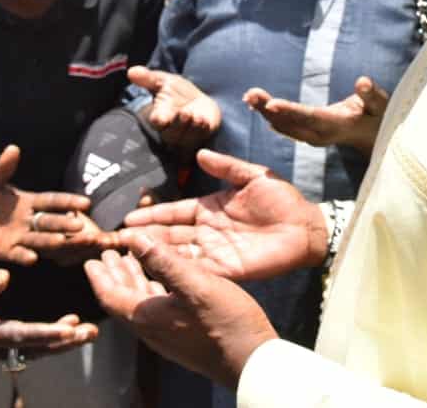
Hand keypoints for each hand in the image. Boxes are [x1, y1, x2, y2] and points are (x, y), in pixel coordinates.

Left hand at [0, 145, 118, 264]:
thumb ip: (4, 167)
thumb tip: (14, 148)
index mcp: (30, 202)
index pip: (52, 201)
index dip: (68, 202)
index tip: (86, 203)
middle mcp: (29, 220)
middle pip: (50, 221)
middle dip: (65, 223)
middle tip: (80, 226)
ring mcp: (19, 236)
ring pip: (39, 238)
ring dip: (50, 240)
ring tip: (62, 241)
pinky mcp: (6, 250)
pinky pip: (17, 254)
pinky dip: (25, 256)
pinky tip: (33, 258)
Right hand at [0, 269, 97, 361]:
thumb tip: (4, 278)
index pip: (15, 335)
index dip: (43, 333)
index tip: (68, 329)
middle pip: (30, 349)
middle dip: (61, 342)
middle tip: (88, 332)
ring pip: (32, 351)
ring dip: (60, 343)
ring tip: (87, 332)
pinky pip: (27, 347)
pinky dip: (48, 339)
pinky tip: (67, 329)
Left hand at [85, 237, 276, 389]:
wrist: (251, 360)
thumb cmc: (226, 322)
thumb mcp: (195, 283)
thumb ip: (163, 260)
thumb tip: (133, 238)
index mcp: (148, 316)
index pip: (110, 296)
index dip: (99, 277)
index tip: (91, 260)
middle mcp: (153, 329)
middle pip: (123, 300)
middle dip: (114, 275)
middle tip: (107, 256)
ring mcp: (168, 336)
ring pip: (141, 305)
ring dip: (133, 281)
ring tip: (130, 261)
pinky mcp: (183, 337)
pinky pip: (157, 310)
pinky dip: (152, 290)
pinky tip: (163, 281)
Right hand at [119, 150, 326, 280]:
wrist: (307, 226)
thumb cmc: (283, 199)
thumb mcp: (253, 175)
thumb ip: (226, 166)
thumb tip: (200, 154)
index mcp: (210, 208)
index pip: (175, 212)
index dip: (153, 215)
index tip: (130, 217)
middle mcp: (208, 231)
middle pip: (170, 235)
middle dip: (146, 237)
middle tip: (119, 239)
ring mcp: (216, 252)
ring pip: (178, 254)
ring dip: (156, 254)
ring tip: (132, 253)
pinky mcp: (227, 269)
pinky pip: (199, 271)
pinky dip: (179, 272)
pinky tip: (159, 272)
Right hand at [129, 66, 221, 152]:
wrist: (202, 102)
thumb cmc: (179, 93)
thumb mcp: (165, 81)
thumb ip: (148, 78)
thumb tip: (131, 71)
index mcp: (159, 117)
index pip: (156, 122)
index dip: (158, 120)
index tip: (160, 118)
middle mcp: (170, 130)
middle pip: (171, 132)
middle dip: (177, 123)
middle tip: (184, 112)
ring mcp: (185, 136)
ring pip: (185, 136)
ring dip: (190, 125)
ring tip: (193, 114)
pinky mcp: (200, 138)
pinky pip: (200, 136)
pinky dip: (201, 128)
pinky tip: (203, 119)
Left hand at [244, 75, 388, 153]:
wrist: (377, 138)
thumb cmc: (380, 117)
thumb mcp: (382, 105)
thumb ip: (372, 95)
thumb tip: (362, 82)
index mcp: (338, 124)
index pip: (310, 117)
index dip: (290, 110)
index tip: (271, 104)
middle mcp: (322, 134)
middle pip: (291, 123)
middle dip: (269, 110)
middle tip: (250, 95)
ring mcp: (314, 137)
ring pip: (285, 126)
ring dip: (265, 112)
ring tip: (248, 97)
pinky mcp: (308, 135)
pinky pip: (286, 127)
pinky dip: (270, 116)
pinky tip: (255, 106)